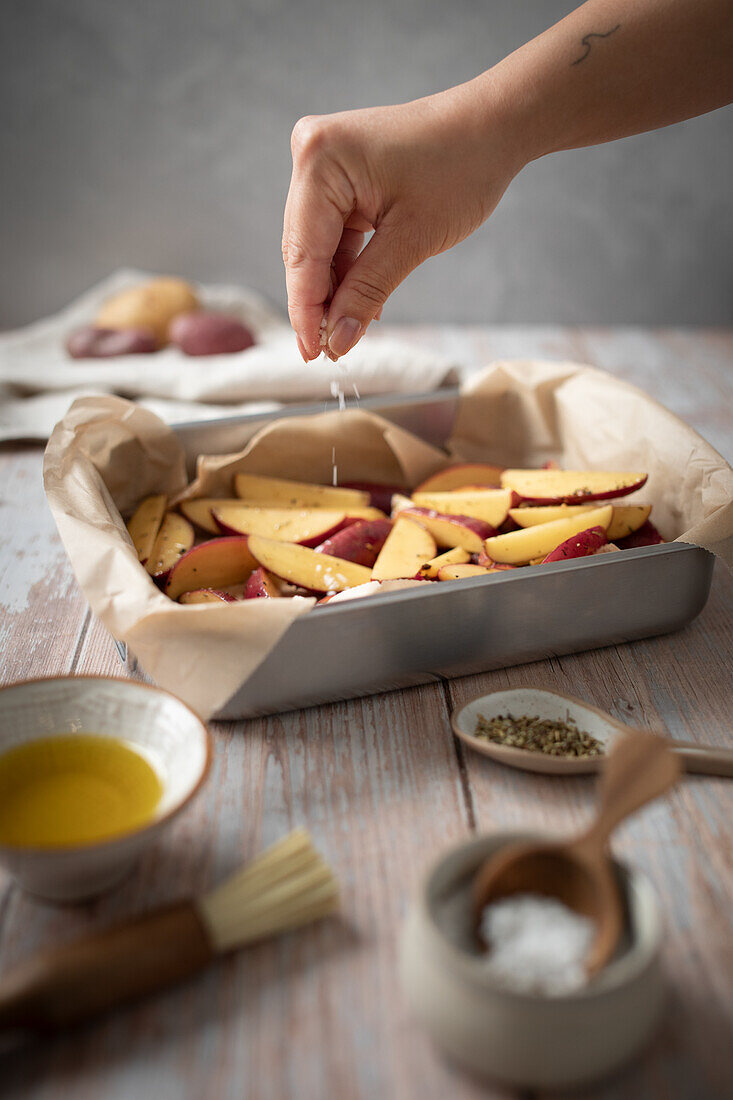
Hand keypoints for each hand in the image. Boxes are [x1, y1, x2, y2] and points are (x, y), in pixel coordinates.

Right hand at [282, 84, 524, 360]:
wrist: (493, 126)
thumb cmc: (461, 168)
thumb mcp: (412, 240)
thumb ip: (366, 292)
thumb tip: (337, 341)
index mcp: (320, 161)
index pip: (303, 253)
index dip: (306, 311)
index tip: (312, 354)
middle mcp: (311, 156)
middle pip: (304, 250)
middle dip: (318, 303)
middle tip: (329, 353)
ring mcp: (324, 164)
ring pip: (317, 246)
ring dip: (333, 289)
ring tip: (345, 335)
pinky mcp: (340, 176)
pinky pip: (334, 233)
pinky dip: (348, 269)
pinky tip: (360, 304)